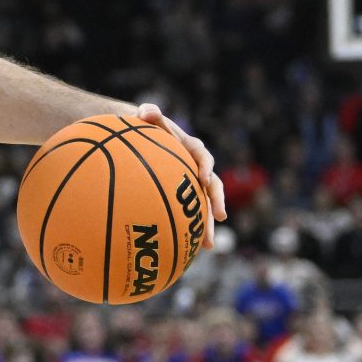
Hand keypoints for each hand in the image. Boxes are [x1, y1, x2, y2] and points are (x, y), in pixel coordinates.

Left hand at [136, 103, 226, 242]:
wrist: (142, 137)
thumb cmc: (144, 128)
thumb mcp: (146, 119)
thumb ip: (149, 113)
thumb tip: (147, 111)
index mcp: (190, 149)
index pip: (203, 156)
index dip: (205, 166)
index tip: (203, 178)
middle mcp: (196, 168)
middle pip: (211, 187)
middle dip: (216, 202)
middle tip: (220, 217)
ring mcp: (190, 184)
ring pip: (202, 206)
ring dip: (206, 224)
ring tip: (208, 245)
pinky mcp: (182, 197)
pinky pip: (187, 214)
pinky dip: (186, 231)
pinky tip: (181, 251)